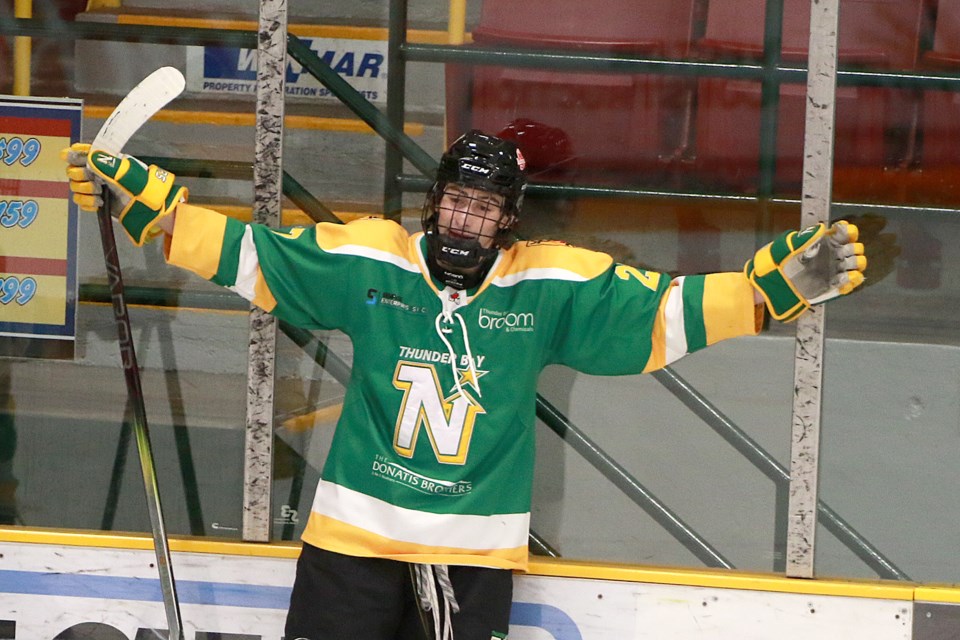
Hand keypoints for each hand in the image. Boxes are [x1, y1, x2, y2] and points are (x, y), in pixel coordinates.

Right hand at [61, 143, 187, 245]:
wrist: (146, 209)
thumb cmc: (140, 187)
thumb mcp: (126, 172)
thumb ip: (107, 164)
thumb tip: (89, 156)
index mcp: (103, 161)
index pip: (82, 152)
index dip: (73, 153)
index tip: (69, 156)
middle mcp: (96, 172)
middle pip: (73, 171)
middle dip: (80, 176)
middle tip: (95, 182)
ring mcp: (95, 187)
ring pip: (75, 186)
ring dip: (84, 191)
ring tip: (99, 194)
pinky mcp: (95, 201)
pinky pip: (80, 200)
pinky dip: (87, 202)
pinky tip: (99, 204)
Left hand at [745, 220, 866, 320]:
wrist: (771, 283)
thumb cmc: (777, 261)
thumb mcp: (787, 246)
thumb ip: (804, 238)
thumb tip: (820, 228)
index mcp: (824, 243)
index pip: (844, 233)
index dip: (847, 231)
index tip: (842, 231)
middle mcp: (832, 255)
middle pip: (855, 248)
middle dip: (852, 248)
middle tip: (842, 251)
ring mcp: (834, 271)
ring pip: (857, 264)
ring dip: (854, 262)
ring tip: (842, 265)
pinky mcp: (833, 287)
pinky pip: (850, 284)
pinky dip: (851, 280)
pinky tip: (843, 278)